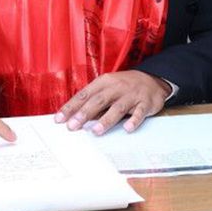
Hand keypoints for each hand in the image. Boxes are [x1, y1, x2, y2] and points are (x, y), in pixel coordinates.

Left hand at [54, 70, 170, 135]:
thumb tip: (74, 115)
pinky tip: (127, 128)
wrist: (151, 79)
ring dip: (106, 120)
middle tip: (72, 126)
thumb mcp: (106, 87)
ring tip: (95, 131)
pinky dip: (134, 120)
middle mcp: (116, 87)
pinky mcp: (145, 102)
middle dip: (84, 114)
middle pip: (98, 100)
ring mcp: (131, 95)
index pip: (84, 95)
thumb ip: (93, 100)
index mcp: (103, 82)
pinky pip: (140, 112)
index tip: (60, 118)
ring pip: (117, 107)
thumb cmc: (123, 86)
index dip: (71, 106)